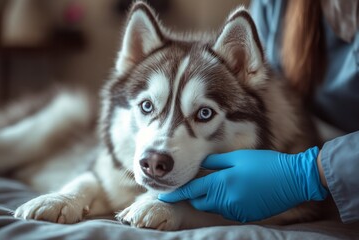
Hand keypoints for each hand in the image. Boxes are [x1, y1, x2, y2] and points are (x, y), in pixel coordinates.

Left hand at [158, 147, 327, 221]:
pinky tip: (233, 192)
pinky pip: (226, 211)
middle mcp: (226, 200)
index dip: (176, 194)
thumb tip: (201, 164)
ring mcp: (236, 210)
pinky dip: (222, 203)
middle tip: (193, 185)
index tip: (163, 196)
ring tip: (216, 185)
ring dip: (208, 199)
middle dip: (192, 196)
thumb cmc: (265, 163)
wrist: (292, 179)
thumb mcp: (238, 157)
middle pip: (199, 202)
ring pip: (212, 207)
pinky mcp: (245, 215)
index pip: (191, 191)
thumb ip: (216, 162)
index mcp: (222, 182)